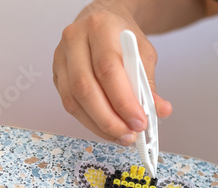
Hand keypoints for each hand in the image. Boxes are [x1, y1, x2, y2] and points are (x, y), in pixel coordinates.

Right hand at [52, 1, 171, 145]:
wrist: (102, 22)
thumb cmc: (122, 37)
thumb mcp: (143, 53)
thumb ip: (148, 83)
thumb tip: (159, 111)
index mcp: (99, 28)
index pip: (108, 69)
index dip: (123, 101)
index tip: (140, 122)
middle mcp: (74, 40)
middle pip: (85, 88)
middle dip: (109, 119)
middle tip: (130, 135)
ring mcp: (61, 58)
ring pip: (73, 100)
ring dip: (98, 125)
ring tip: (121, 136)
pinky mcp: (57, 75)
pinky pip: (69, 104)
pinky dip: (90, 122)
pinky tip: (107, 129)